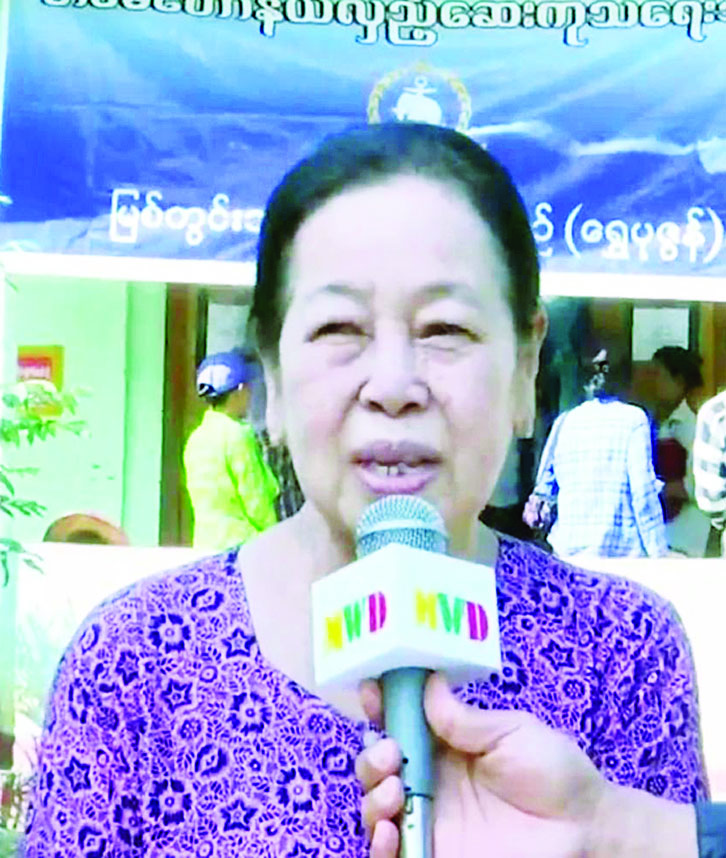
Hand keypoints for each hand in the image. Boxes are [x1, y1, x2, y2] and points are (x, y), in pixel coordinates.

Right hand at [356, 673, 608, 857]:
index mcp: (446, 744)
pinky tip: (390, 832)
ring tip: (394, 789)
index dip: (381, 706)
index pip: (400, 722)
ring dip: (372, 793)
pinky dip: (379, 843)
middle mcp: (430, 780)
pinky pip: (392, 852)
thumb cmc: (554, 772)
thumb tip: (427, 682)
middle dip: (372, 755)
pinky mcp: (434, 854)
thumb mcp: (511, 733)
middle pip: (378, 764)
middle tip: (390, 752)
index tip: (371, 692)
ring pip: (375, 805)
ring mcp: (430, 820)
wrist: (586, 829)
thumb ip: (465, 719)